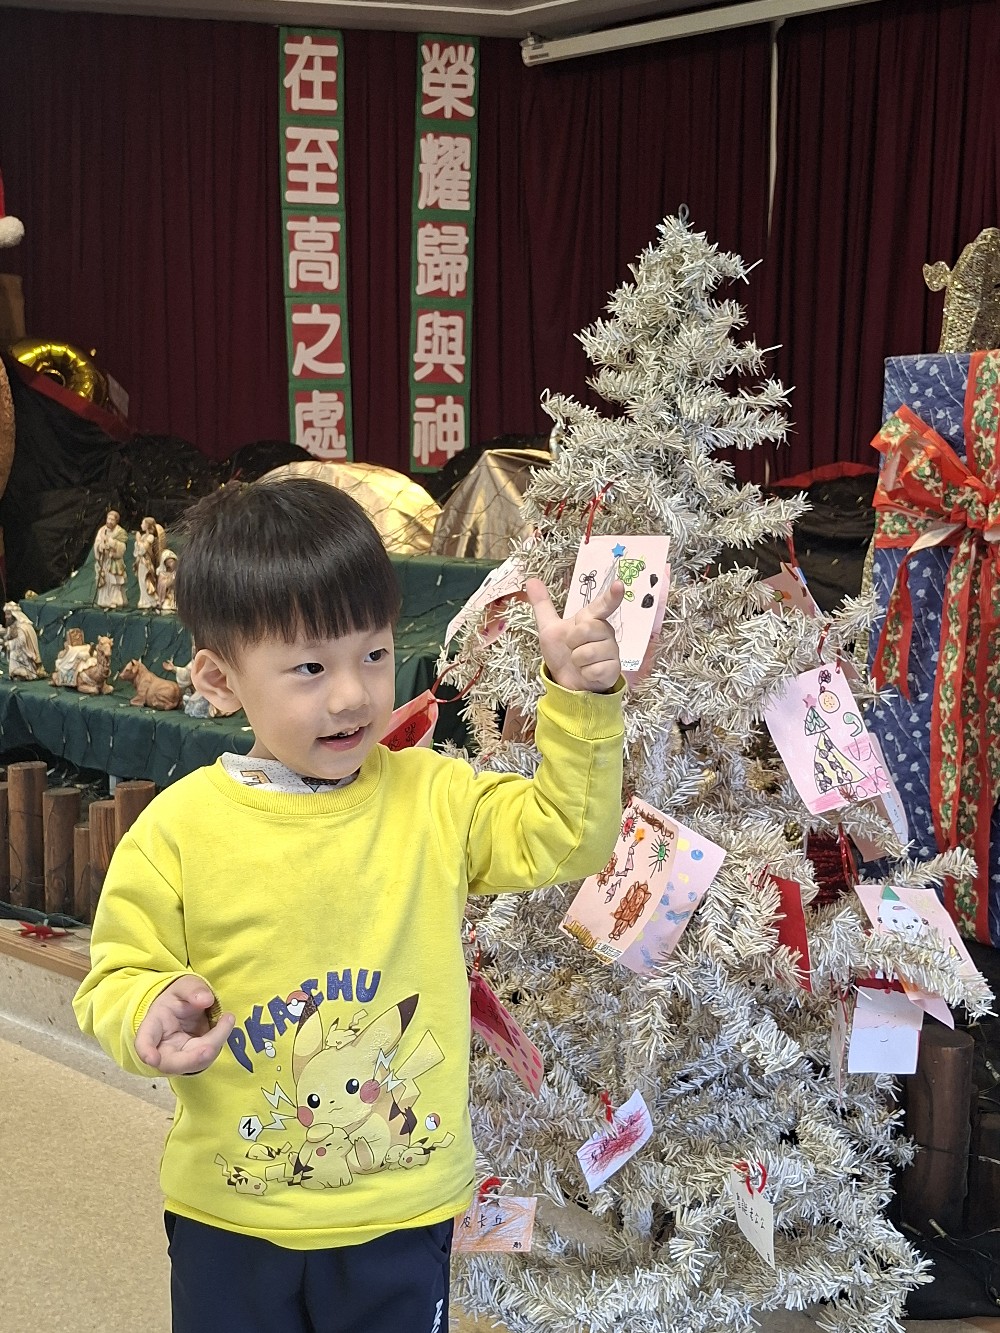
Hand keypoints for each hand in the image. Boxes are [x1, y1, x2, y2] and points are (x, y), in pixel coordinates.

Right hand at [134, 974, 234, 1074]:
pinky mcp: (193, 1060)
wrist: (187, 1007)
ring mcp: (178, 1057)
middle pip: (171, 1063)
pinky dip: (218, 1043)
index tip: (152, 1059)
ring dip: (213, 1046)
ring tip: (227, 1019)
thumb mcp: (184, 985)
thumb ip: (193, 990)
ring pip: (193, 1063)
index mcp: (153, 1025)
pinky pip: (206, 1058)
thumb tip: (205, 1000)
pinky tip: (225, 1024)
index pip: (145, 1040)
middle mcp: (162, 1047)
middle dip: (192, 1059)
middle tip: (210, 1048)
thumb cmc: (179, 997)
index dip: (146, 1051)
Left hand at [525, 577, 623, 692]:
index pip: (603, 605)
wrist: (566, 681)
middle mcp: (605, 632)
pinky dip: (585, 673)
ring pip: (589, 652)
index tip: (619, 585)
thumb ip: (542, 605)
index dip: (612, 595)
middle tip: (572, 648)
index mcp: (591, 619)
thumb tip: (531, 580)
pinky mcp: (614, 669)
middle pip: (587, 629)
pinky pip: (596, 669)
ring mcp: (611, 650)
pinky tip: (587, 673)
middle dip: (572, 642)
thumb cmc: (562, 653)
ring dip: (577, 660)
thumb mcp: (549, 629)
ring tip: (580, 662)